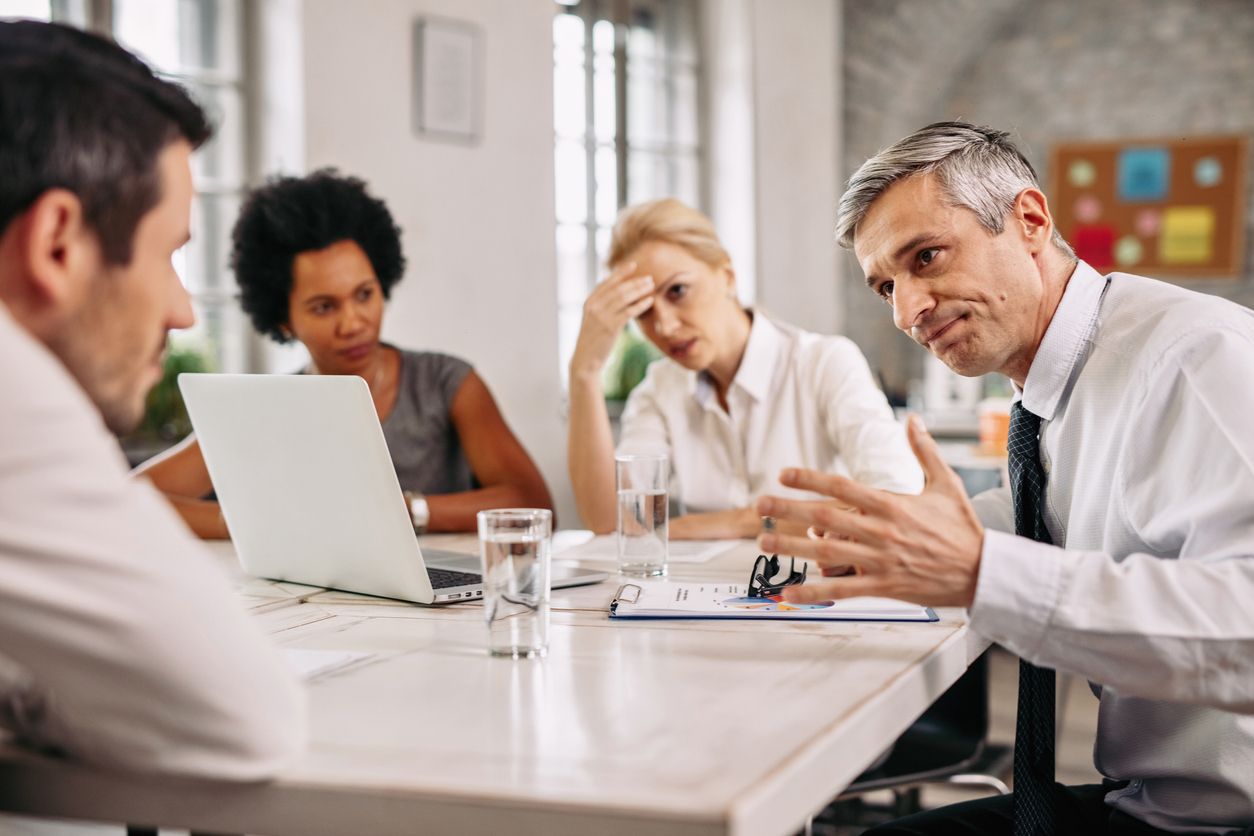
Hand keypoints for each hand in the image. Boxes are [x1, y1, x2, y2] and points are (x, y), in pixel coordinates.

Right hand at [569, 262, 654, 379]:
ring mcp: (602, 316)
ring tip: (651, 286)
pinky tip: (649, 301)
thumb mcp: (594, 319)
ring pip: (624, 297)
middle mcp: (594, 306)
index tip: (633, 265)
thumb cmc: (593, 340)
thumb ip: (603, 306)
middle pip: (618, 288)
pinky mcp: (610, 327)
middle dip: (635, 281)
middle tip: (649, 278)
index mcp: (589, 302)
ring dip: (640, 290)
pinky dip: (640, 304)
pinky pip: (629, 311)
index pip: (607, 282)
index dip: (620, 272)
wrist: (585, 360)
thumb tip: (619, 294)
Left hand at [754, 416, 984, 606]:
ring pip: (826, 553)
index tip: (783, 473)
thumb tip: (913, 420)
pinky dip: (813, 593)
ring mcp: (880, 561)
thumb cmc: (963, 529)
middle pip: (825, 518)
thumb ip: (924, 451)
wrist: (985, 572)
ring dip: (792, 547)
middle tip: (759, 505)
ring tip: (763, 542)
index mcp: (892, 504)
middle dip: (788, 510)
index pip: (841, 486)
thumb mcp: (946, 484)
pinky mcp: (884, 586)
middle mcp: (881, 531)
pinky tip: (788, 594)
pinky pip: (842, 591)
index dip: (809, 479)